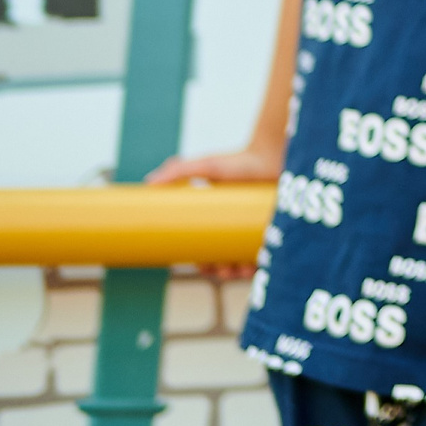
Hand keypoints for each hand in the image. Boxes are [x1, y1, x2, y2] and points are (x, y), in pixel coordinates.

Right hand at [145, 145, 276, 278]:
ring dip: (238, 273)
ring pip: (246, 261)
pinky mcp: (277, 229)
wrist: (275, 153)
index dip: (202, 262)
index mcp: (220, 219)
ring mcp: (257, 230)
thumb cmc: (241, 159)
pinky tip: (255, 268)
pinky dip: (261, 265)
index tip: (200, 266)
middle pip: (226, 259)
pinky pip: (271, 256)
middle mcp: (238, 227)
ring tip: (236, 270)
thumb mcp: (207, 166)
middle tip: (220, 269)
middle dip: (220, 271)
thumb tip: (148, 183)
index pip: (207, 249)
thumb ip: (178, 171)